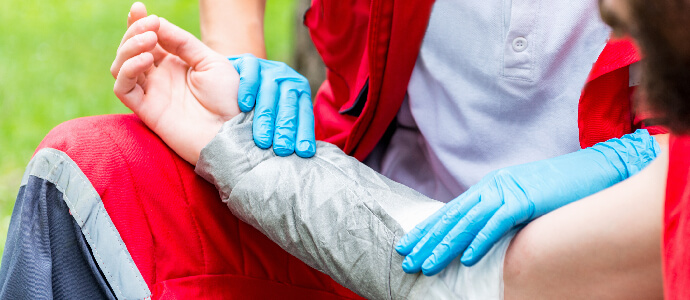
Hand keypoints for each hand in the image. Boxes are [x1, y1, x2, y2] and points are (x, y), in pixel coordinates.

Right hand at [111, 3, 239, 164]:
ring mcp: (151, 93)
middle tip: (149, 25)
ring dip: (129, 48)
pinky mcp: (146, 111)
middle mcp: (159, 77)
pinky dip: (128, 70)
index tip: (139, 8)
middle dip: (134, 31)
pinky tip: (146, 59)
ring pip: (121, 65)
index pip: (148, 38)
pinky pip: (123, 88)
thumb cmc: (229, 99)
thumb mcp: (211, 61)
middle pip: (130, 49)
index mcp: (174, 63)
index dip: (138, 22)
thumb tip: (157, 23)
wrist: (233, 131)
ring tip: (149, 40)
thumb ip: (183, 43)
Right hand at [230, 54, 315, 157]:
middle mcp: (286, 78)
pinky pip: (251, 72)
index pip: (304, 114)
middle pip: (289, 105)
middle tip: (282, 150)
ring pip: (271, 92)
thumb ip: (286, 129)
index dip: (304, 134)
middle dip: (286, 129)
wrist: (237, 74)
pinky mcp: (249, 61)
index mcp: (299, 91)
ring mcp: (268, 68)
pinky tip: (244, 106)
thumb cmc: (258, 103)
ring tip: (263, 140)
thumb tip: (297, 158)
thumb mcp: (276, 113)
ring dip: (266, 117)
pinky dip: (248, 89)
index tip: (303, 153)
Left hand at [395, 130, 660, 275]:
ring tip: (427, 266)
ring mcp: (507, 191)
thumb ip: (500, 212)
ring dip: (445, 246)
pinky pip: (498, 223)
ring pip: (467, 222)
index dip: (426, 229)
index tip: (407, 246)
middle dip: (426, 241)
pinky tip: (466, 259)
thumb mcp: (523, 199)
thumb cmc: (561, 188)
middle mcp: (492, 187)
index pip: (450, 211)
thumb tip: (480, 235)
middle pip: (451, 217)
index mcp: (489, 187)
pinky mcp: (526, 200)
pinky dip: (480, 241)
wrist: (596, 169)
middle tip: (406, 261)